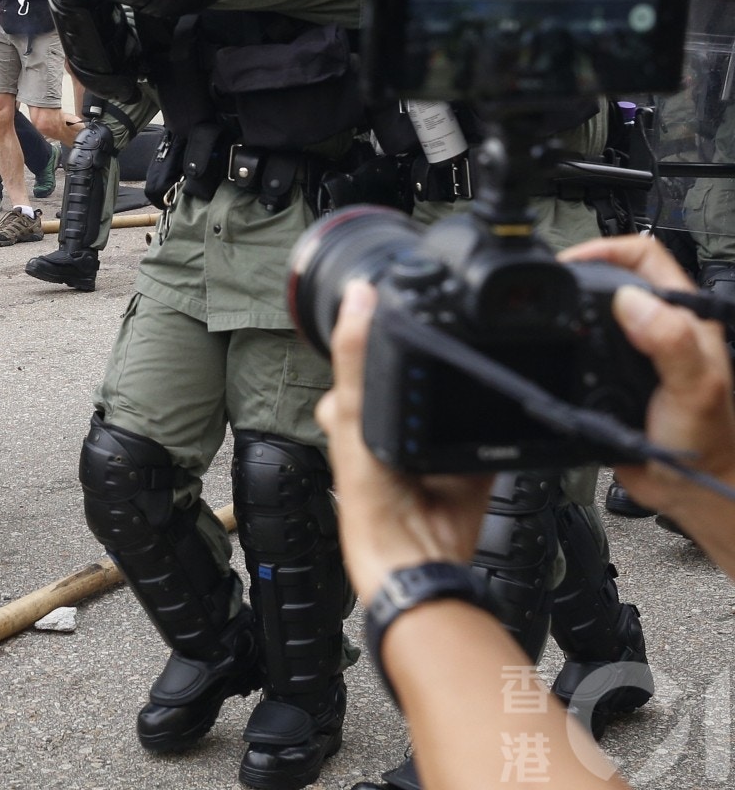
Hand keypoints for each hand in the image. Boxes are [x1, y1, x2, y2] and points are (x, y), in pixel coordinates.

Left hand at [317, 281, 495, 603]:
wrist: (418, 557)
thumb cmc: (370, 497)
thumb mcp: (355, 415)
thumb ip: (356, 358)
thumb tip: (357, 297)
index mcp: (359, 408)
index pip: (371, 351)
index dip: (386, 326)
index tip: (408, 296)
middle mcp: (395, 420)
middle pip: (420, 369)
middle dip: (436, 355)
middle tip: (450, 338)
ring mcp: (437, 438)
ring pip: (456, 393)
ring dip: (468, 385)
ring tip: (472, 375)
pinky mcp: (473, 458)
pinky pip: (490, 426)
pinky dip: (497, 415)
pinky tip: (498, 406)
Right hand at [560, 236, 734, 519]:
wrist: (692, 487)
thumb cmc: (708, 439)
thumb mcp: (696, 388)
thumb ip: (671, 342)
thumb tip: (630, 301)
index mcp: (684, 317)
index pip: (644, 257)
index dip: (605, 250)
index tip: (570, 264)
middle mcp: (659, 327)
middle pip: (613, 277)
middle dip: (579, 275)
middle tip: (550, 288)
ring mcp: (634, 350)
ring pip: (594, 311)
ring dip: (569, 310)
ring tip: (547, 315)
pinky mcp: (611, 375)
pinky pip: (580, 347)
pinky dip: (564, 344)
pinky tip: (556, 352)